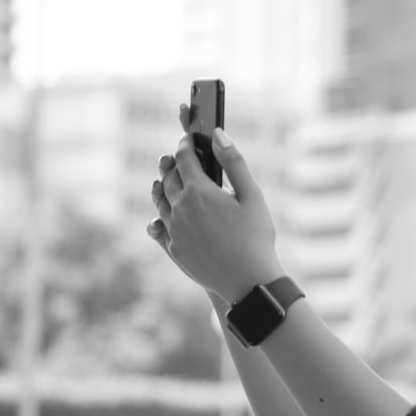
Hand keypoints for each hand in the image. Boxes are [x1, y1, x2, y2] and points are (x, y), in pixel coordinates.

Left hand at [147, 111, 284, 302]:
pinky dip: (160, 215)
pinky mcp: (173, 249)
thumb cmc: (257, 237)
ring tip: (167, 181)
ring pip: (160, 201)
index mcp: (199, 191)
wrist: (248, 281)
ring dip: (162, 187)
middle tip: (178, 158)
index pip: (184, 158)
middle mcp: (180, 209)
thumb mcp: (253, 196)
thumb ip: (234, 162)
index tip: (188, 138)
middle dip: (173, 164)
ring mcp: (174, 231)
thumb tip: (218, 134)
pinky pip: (158, 227)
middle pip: (168, 178)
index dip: (185, 144)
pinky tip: (163, 215)